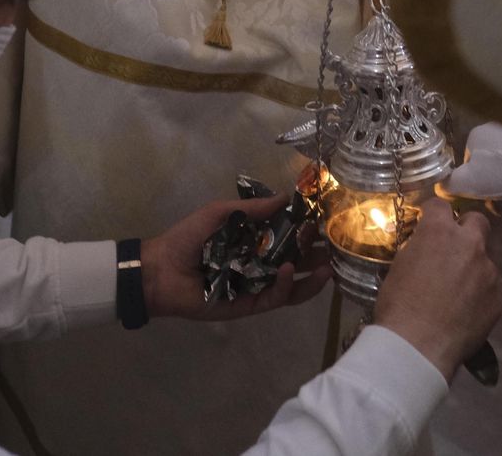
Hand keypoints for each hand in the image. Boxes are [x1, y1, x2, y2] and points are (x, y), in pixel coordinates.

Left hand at [142, 195, 332, 321]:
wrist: (161, 270)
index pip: (290, 237)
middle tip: (340, 248)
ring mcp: (258, 287)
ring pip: (293, 285)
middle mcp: (261, 265)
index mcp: (255, 242)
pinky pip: (274, 298)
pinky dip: (284, 286)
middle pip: (298, 262)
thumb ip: (254, 209)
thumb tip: (287, 196)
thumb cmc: (188, 238)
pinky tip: (288, 270)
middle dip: (319, 256)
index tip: (328, 221)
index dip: (309, 231)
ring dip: (312, 277)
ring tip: (329, 267)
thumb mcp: (220, 213)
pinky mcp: (251, 306)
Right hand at [374, 203, 500, 378]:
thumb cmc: (398, 305)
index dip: (434, 213)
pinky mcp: (499, 298)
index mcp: (440, 232)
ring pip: (485, 260)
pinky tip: (464, 313)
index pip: (440, 205)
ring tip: (457, 293)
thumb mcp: (399, 266)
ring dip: (473, 268)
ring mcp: (489, 272)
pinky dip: (479, 296)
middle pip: (477, 221)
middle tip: (452, 248)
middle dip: (466, 229)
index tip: (429, 222)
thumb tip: (425, 248)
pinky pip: (490, 289)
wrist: (418, 346)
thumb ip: (419, 249)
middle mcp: (470, 245)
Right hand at [441, 125, 501, 200]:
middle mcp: (497, 128)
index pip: (467, 163)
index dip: (472, 185)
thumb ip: (449, 184)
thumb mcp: (468, 182)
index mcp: (477, 134)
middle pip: (488, 164)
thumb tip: (439, 187)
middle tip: (501, 203)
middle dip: (492, 185)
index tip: (481, 199)